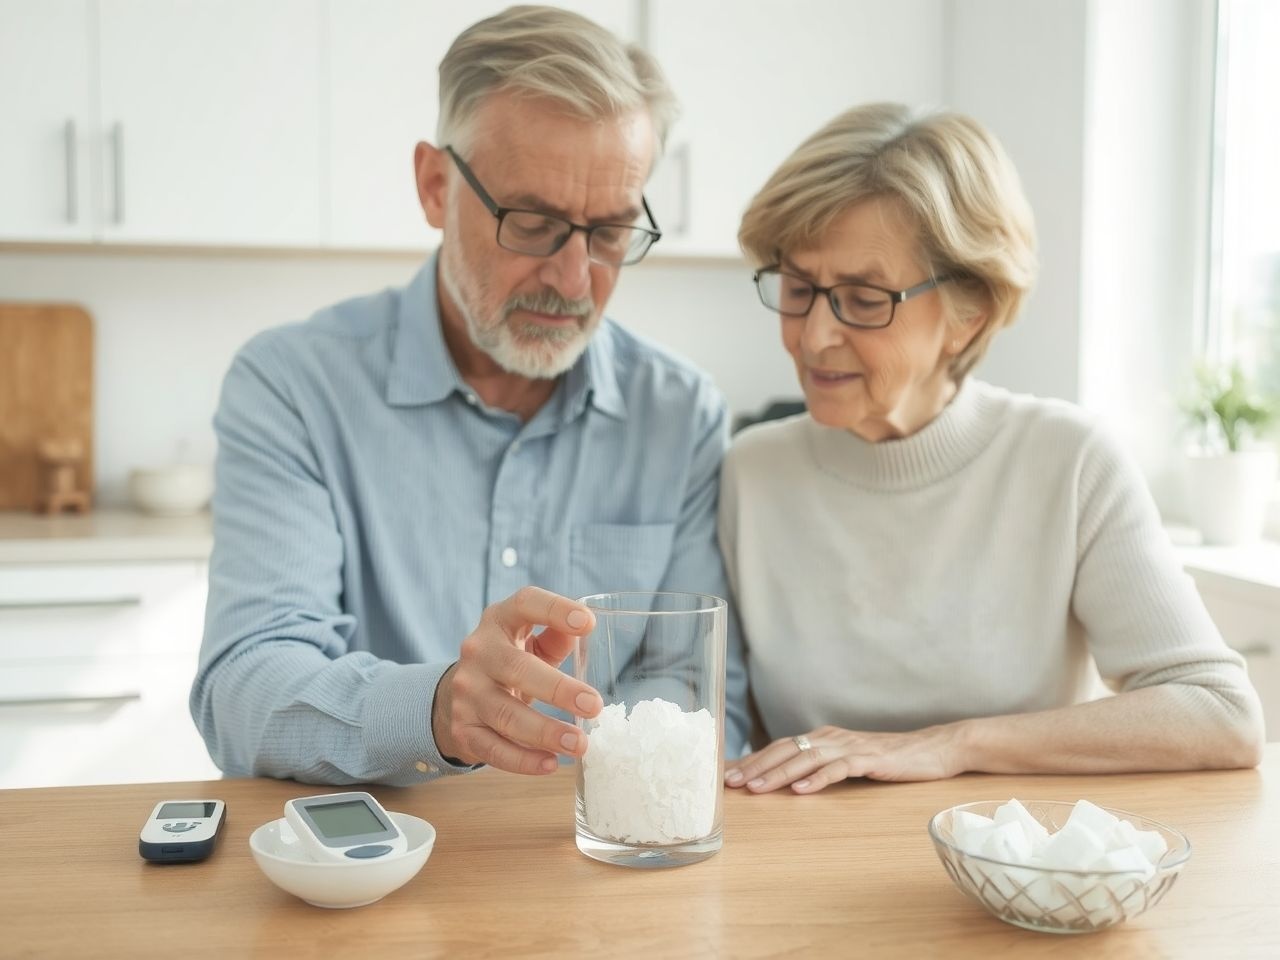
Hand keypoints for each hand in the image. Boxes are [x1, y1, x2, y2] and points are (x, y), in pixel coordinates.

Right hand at [432, 586, 602, 774]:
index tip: (588, 623)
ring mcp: (467, 692)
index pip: (525, 604)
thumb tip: (584, 630)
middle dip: (557, 689)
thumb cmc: (511, 661)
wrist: (460, 692)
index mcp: (500, 620)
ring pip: (506, 715)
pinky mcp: (463, 728)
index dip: (555, 610)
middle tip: (593, 706)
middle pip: (516, 668)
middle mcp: (478, 652)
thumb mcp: (531, 642)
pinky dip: (523, 761)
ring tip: (579, 744)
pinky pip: (494, 749)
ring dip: (545, 733)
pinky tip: (550, 764)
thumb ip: (556, 635)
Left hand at [724, 724, 967, 793]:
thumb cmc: (886, 759)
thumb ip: (818, 766)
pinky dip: (817, 779)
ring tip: (757, 789)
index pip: (778, 747)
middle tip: (730, 783)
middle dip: (755, 766)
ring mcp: (849, 746)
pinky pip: (838, 768)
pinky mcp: (869, 759)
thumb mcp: (846, 761)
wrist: (931, 749)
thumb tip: (785, 780)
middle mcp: (830, 737)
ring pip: (806, 758)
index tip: (726, 775)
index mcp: (821, 737)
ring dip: (778, 774)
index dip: (752, 760)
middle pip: (785, 750)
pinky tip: (801, 791)